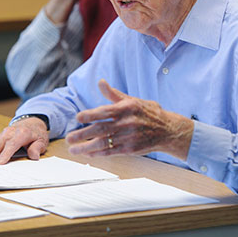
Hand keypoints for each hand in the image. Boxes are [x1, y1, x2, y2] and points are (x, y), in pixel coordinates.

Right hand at [0, 117, 48, 164]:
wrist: (32, 123)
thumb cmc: (36, 133)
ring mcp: (3, 134)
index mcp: (22, 133)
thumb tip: (34, 156)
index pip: (12, 145)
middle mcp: (10, 133)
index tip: (0, 163)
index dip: (5, 154)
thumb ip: (37, 148)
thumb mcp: (42, 141)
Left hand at [65, 79, 193, 159]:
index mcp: (126, 108)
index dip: (90, 114)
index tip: (78, 117)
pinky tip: (88, 154)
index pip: (104, 111)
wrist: (167, 130)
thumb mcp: (132, 100)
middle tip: (69, 138)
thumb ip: (113, 94)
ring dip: (86, 147)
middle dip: (83, 134)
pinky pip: (111, 152)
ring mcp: (129, 137)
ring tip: (74, 150)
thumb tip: (101, 82)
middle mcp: (127, 122)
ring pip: (104, 143)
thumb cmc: (148, 113)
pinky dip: (98, 153)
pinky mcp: (131, 149)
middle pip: (101, 129)